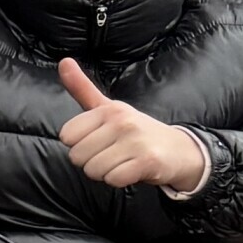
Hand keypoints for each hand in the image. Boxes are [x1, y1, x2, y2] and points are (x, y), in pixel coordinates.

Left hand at [57, 61, 209, 195]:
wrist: (178, 149)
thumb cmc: (135, 130)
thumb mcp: (108, 107)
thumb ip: (82, 88)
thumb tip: (63, 61)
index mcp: (108, 109)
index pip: (66, 136)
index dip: (79, 144)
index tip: (100, 140)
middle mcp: (122, 121)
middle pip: (77, 156)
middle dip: (91, 161)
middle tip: (113, 154)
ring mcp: (135, 140)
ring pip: (93, 170)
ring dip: (105, 173)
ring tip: (123, 161)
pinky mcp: (147, 161)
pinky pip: (113, 180)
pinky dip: (119, 181)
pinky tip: (132, 170)